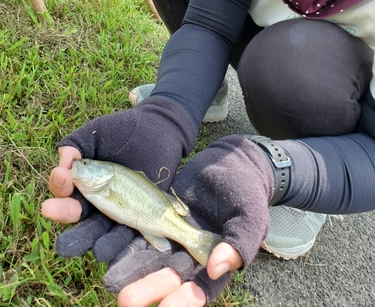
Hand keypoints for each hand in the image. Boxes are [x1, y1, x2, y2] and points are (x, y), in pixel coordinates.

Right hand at [42, 96, 196, 261]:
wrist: (158, 129)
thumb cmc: (123, 131)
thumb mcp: (96, 134)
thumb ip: (75, 145)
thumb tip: (63, 163)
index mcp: (84, 187)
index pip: (67, 199)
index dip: (61, 195)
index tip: (64, 178)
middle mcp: (100, 205)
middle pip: (86, 227)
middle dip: (75, 235)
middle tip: (67, 242)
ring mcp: (123, 214)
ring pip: (111, 237)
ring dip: (104, 246)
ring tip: (100, 250)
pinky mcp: (147, 218)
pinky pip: (140, 237)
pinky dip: (136, 246)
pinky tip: (133, 253)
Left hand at [104, 135, 274, 305]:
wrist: (230, 165)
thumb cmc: (248, 193)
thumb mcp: (249, 216)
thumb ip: (238, 243)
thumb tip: (216, 268)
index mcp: (217, 264)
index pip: (200, 290)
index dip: (182, 301)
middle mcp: (191, 257)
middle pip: (168, 279)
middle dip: (148, 288)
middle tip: (126, 299)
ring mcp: (173, 238)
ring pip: (149, 258)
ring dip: (130, 268)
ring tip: (110, 278)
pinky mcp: (157, 218)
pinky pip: (139, 231)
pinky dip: (124, 241)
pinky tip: (107, 246)